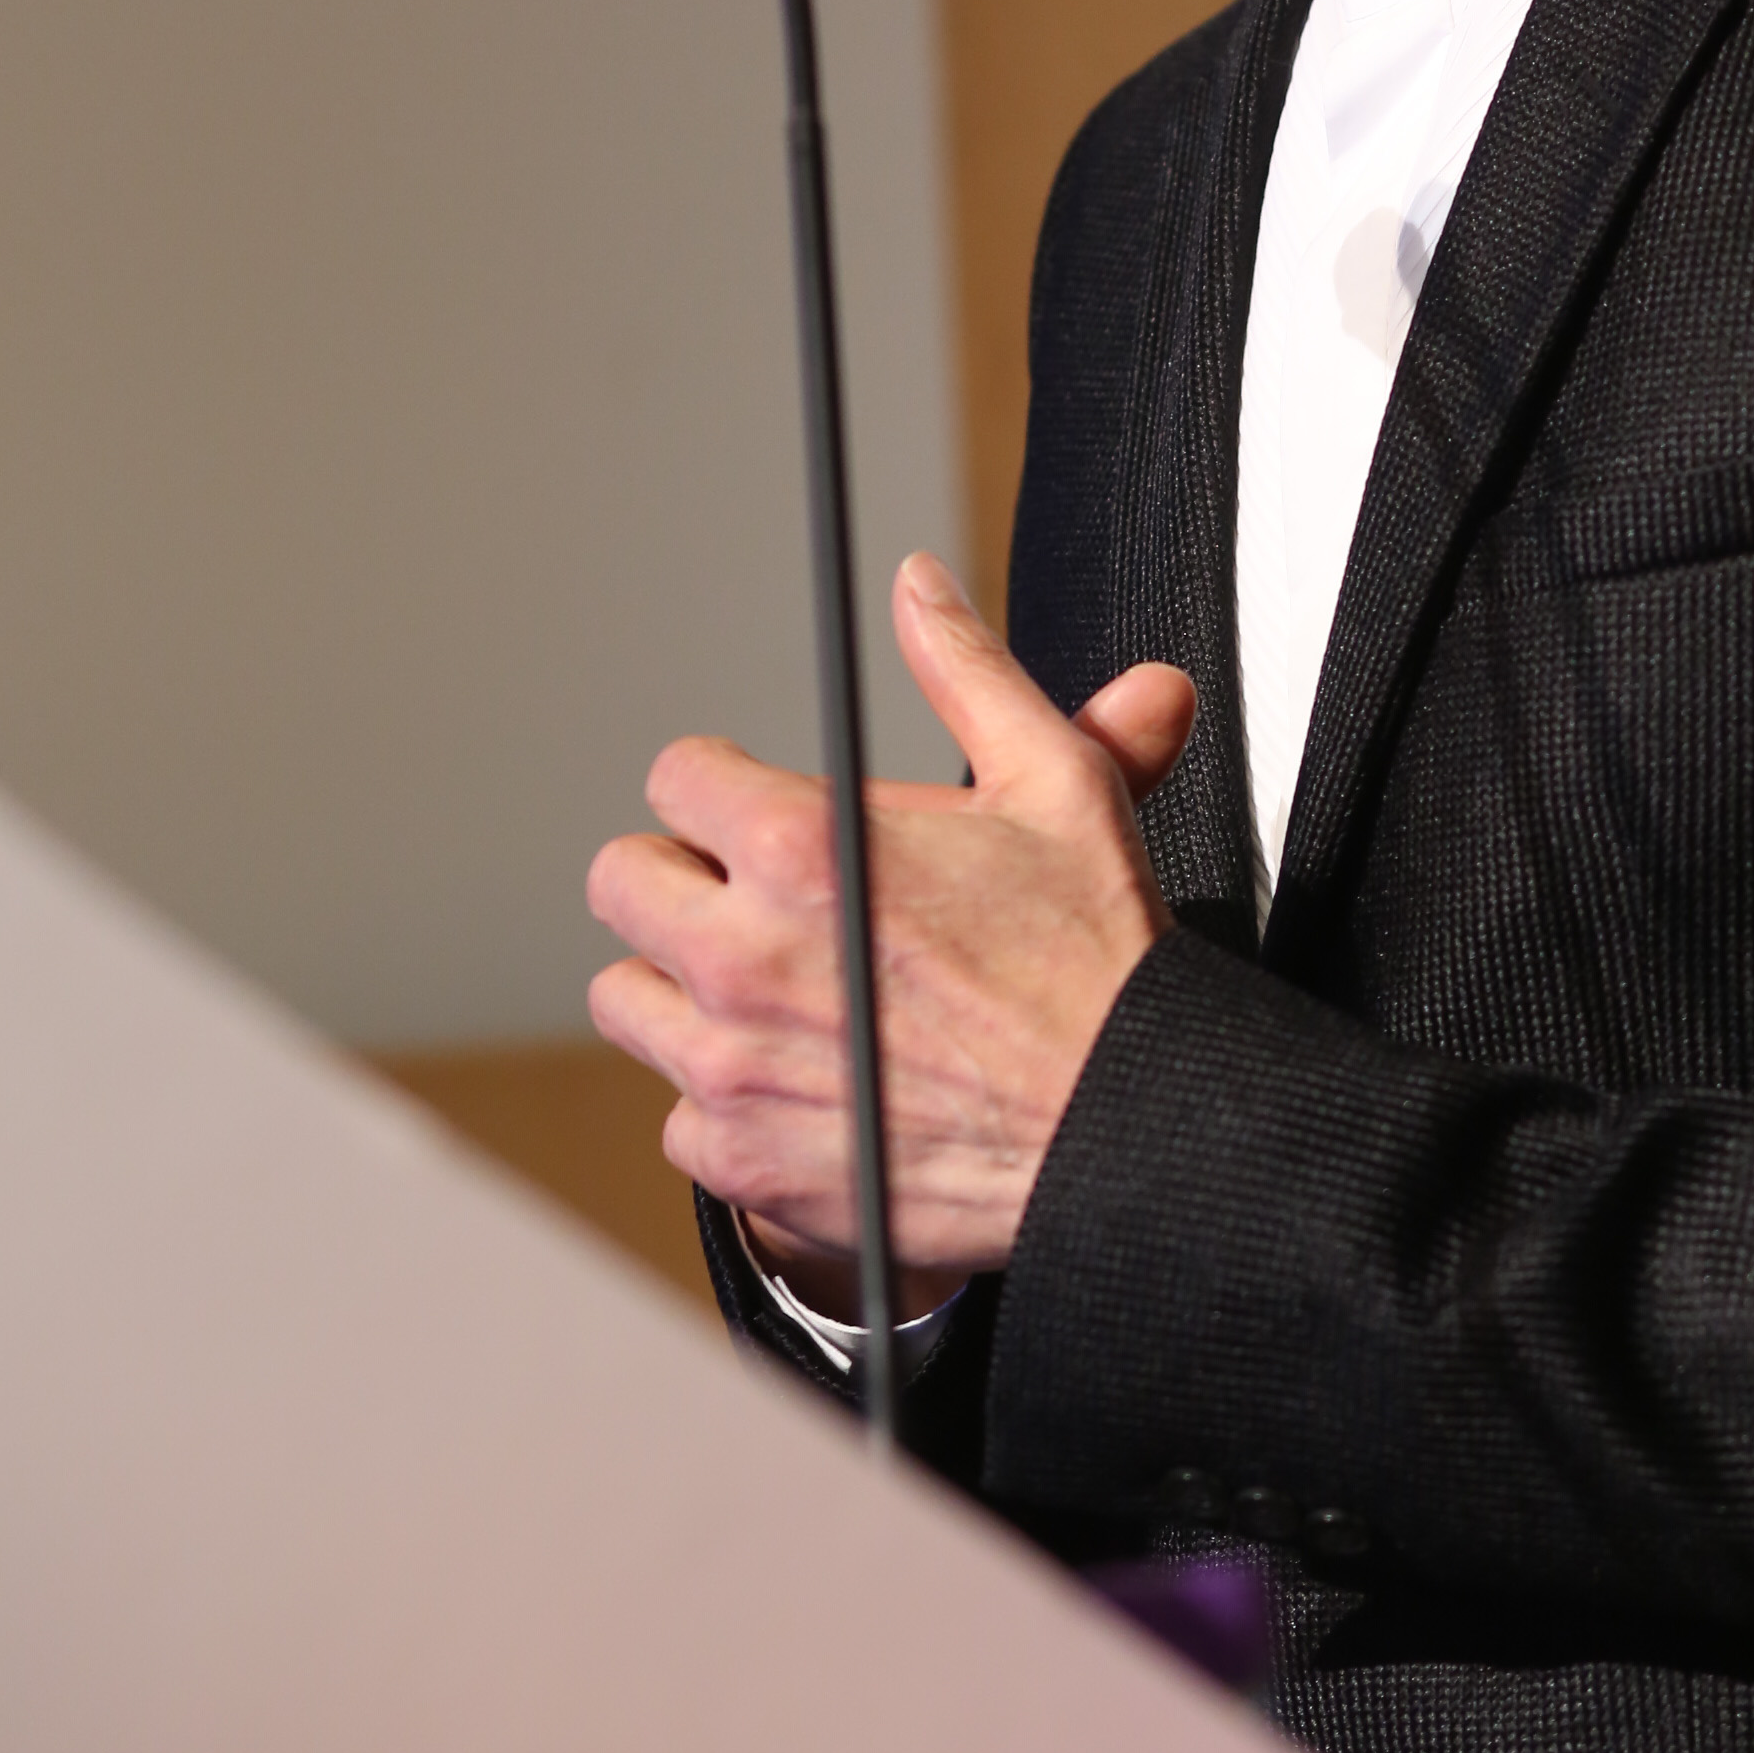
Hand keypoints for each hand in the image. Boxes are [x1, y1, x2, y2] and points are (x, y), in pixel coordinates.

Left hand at [586, 555, 1193, 1283]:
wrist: (1130, 1128)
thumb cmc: (1098, 965)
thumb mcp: (1053, 780)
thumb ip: (964, 669)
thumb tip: (919, 587)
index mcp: (801, 849)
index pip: (675, 776)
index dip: (725, 783)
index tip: (755, 809)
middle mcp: (745, 958)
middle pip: (623, 881)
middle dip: (684, 876)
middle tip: (756, 895)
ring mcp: (733, 1068)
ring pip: (629, 1001)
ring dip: (686, 989)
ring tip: (773, 988)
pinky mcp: (743, 1165)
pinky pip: (677, 1117)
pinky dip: (727, 1101)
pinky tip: (804, 1078)